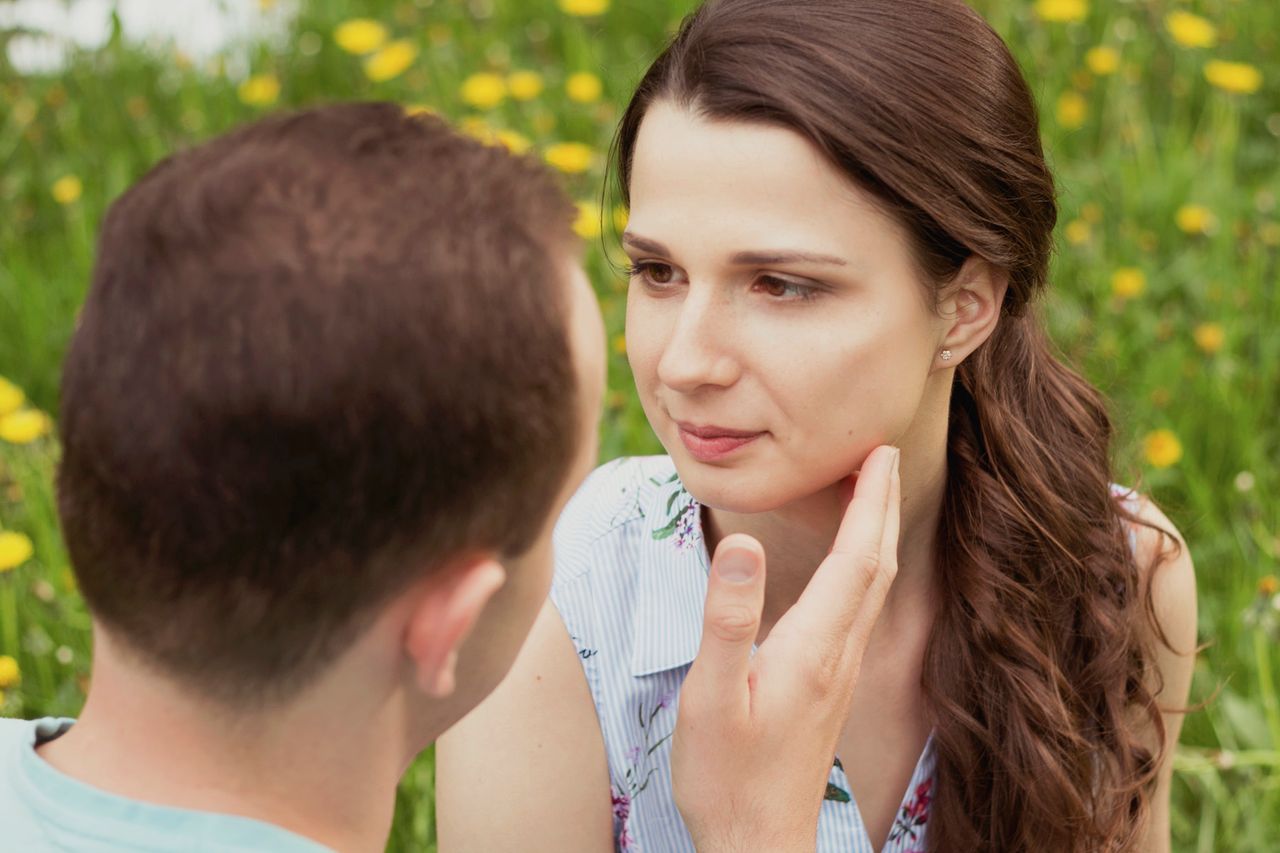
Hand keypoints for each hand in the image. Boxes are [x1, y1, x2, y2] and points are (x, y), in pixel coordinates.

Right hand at [670, 444, 901, 851]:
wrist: (759, 844)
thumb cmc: (727, 775)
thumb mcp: (712, 696)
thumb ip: (728, 619)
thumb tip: (743, 544)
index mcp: (814, 647)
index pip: (856, 557)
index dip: (869, 500)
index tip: (878, 451)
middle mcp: (839, 656)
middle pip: (876, 566)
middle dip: (882, 505)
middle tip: (884, 454)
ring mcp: (839, 674)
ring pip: (874, 589)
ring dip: (877, 534)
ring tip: (870, 495)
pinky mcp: (829, 689)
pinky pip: (860, 610)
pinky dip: (862, 568)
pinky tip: (848, 567)